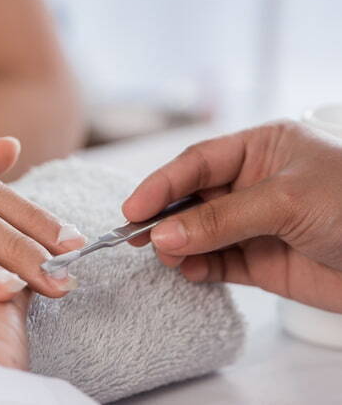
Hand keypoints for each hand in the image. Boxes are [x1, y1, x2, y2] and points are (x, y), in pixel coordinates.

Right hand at [123, 120, 341, 312]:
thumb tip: (164, 235)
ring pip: (199, 232)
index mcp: (262, 149)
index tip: (134, 207)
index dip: (162, 183)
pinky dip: (198, 268)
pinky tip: (189, 272)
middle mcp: (253, 184)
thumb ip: (221, 219)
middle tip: (136, 235)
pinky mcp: (261, 261)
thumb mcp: (286, 201)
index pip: (198, 162)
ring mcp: (255, 224)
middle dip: (164, 216)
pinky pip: (217, 263)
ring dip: (178, 245)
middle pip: (192, 197)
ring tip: (166, 256)